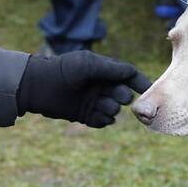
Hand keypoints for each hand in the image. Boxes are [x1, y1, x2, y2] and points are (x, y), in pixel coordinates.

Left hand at [18, 51, 150, 127]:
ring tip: (99, 106)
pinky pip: (103, 122)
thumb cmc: (62, 70)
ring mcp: (94, 101)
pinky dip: (103, 121)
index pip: (128, 76)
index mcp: (103, 71)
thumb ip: (111, 68)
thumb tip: (132, 72)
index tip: (149, 91)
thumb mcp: (88, 64)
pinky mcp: (86, 116)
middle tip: (114, 97)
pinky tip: (96, 117)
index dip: (140, 83)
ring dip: (111, 109)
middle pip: (123, 94)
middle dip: (122, 97)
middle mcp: (101, 86)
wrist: (37, 87)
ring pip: (114, 110)